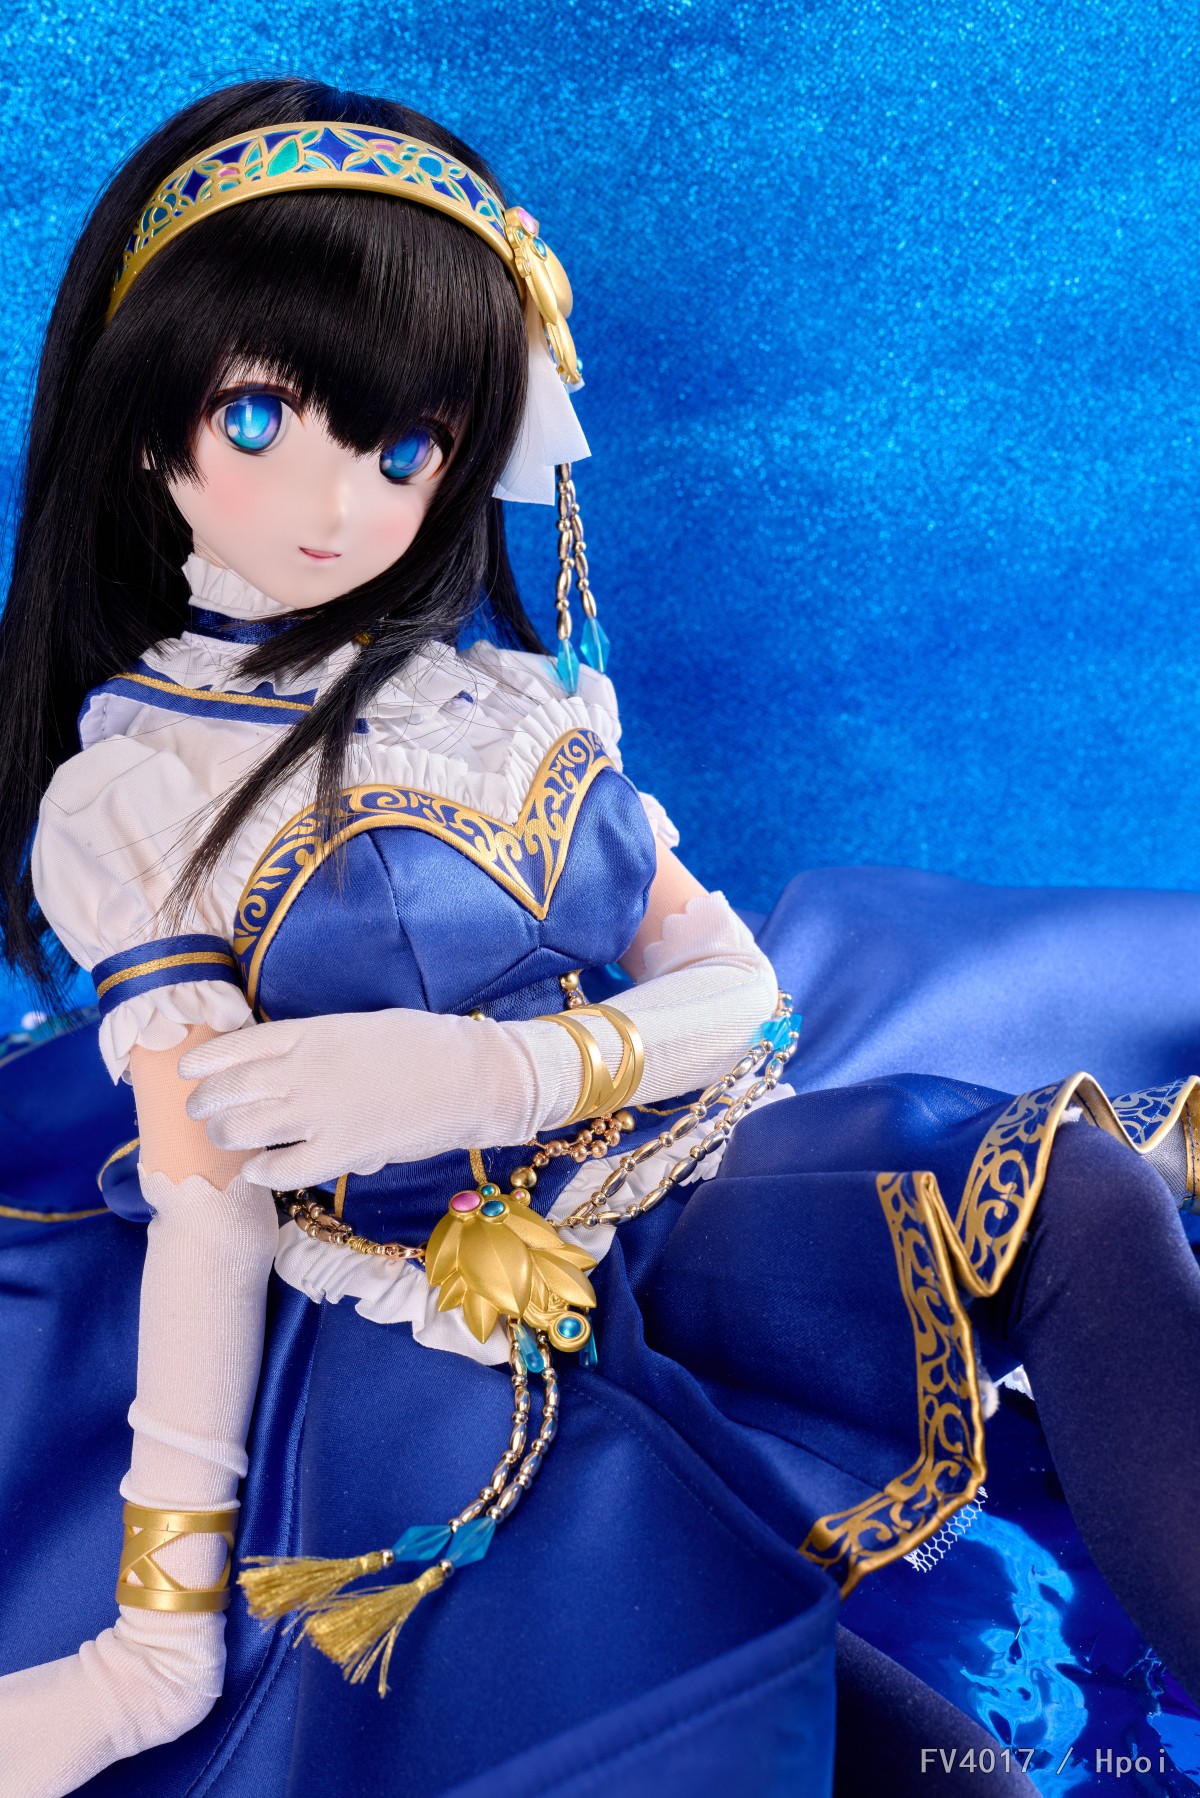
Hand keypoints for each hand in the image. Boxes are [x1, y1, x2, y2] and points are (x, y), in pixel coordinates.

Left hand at [178, 1009, 570, 1188]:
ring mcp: (320, 1114)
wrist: (472, 1077)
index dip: (206, 1061)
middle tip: (200, 1110)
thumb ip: (318, 1048)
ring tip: (223, 1138)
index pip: (237, 1046)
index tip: (190, 1070)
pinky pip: (281, 1169)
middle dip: (205, 1103)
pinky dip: (261, 1172)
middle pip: (230, 1089)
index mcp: (312, 1032)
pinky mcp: (340, 1153)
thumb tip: (287, 1073)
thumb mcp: (361, 1028)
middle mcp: (305, 1071)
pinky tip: (256, 1171)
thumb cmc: (425, 1045)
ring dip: (225, 1135)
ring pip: (244, 1129)